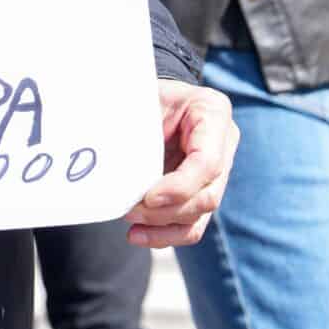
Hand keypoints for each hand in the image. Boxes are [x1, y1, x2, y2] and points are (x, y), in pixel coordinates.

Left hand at [124, 79, 237, 247]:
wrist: (153, 94)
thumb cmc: (145, 91)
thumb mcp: (141, 96)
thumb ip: (133, 124)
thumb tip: (106, 157)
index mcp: (213, 113)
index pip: (207, 162)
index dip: (179, 186)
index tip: (148, 197)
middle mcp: (222, 145)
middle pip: (207, 195)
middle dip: (167, 210)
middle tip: (130, 210)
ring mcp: (216, 171)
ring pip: (200, 215)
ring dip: (164, 227)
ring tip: (133, 228)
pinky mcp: (201, 191)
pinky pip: (191, 224)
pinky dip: (165, 234)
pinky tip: (139, 236)